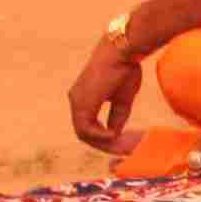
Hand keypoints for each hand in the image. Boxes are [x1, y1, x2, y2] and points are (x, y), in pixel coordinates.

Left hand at [66, 33, 145, 150]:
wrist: (122, 52)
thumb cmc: (124, 69)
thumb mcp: (123, 99)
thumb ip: (117, 117)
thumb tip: (114, 133)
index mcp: (84, 97)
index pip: (87, 124)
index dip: (102, 136)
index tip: (119, 141)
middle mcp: (76, 100)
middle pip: (83, 131)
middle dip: (100, 143)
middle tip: (118, 149)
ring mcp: (77, 102)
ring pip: (83, 133)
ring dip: (100, 141)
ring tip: (118, 142)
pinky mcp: (82, 104)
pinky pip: (86, 129)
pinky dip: (100, 135)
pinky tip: (114, 134)